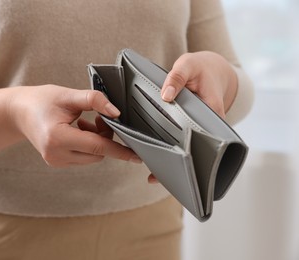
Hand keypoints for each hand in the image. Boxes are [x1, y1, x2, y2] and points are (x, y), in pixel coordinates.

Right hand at [0, 85, 140, 166]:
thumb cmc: (41, 101)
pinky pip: (82, 158)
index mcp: (58, 138)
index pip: (97, 146)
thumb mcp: (68, 95)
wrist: (18, 112)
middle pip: (97, 153)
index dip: (120, 150)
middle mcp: (56, 155)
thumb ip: (94, 100)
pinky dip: (87, 146)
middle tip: (97, 118)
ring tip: (84, 122)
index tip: (138, 156)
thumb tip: (116, 113)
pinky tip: (78, 130)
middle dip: (105, 137)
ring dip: (96, 142)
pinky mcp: (57, 162)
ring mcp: (56, 161)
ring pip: (91, 157)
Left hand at [148, 51, 237, 183]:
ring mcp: (197, 127)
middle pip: (194, 149)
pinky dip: (167, 148)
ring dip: (171, 161)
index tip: (176, 165)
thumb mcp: (188, 64)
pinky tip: (152, 157)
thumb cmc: (200, 68)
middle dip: (178, 164)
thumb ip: (177, 77)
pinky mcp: (188, 126)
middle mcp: (207, 124)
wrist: (211, 69)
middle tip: (157, 176)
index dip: (192, 153)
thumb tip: (165, 95)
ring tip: (153, 176)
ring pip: (187, 148)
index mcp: (212, 112)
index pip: (205, 137)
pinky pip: (179, 140)